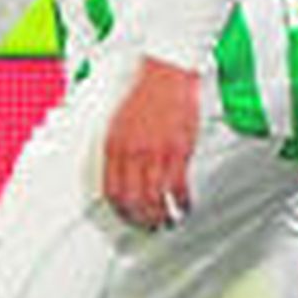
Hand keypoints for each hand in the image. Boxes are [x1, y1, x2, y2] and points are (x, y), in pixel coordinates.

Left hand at [103, 57, 198, 230]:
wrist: (165, 70)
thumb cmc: (143, 91)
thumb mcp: (118, 121)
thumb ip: (117, 149)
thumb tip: (120, 175)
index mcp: (114, 146)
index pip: (112, 192)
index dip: (120, 211)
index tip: (128, 218)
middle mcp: (132, 153)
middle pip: (133, 201)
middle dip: (140, 220)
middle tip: (148, 227)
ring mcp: (156, 152)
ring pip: (156, 198)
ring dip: (161, 216)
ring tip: (167, 222)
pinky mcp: (179, 149)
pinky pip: (179, 186)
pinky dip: (182, 201)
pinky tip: (185, 206)